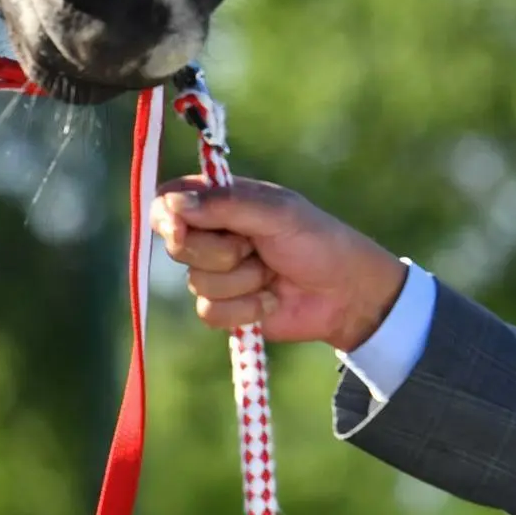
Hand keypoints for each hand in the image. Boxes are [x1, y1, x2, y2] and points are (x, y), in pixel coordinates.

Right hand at [150, 176, 407, 351]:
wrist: (349, 295)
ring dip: (242, 281)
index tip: (180, 228)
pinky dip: (246, 309)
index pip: (166, 203)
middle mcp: (211, 235)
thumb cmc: (319, 242)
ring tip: (272, 273)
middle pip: (177, 246)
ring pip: (196, 282)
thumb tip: (173, 204)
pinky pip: (210, 312)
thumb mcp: (276, 213)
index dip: (167, 217)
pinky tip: (271, 299)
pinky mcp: (226, 308)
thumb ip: (225, 205)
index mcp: (218, 202)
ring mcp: (217, 273)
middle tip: (254, 247)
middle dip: (219, 252)